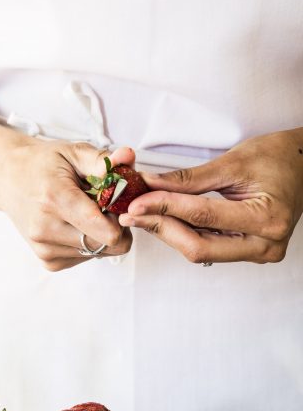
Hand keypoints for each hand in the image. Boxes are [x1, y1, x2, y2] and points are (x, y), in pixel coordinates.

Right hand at [0, 138, 134, 270]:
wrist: (7, 180)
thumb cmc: (42, 165)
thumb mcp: (72, 152)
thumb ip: (102, 160)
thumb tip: (128, 157)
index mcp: (55, 199)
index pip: (107, 231)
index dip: (122, 218)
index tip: (116, 202)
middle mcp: (46, 229)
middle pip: (107, 245)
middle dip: (114, 226)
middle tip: (103, 205)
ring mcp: (45, 249)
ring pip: (99, 253)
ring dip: (100, 234)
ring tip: (83, 212)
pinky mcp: (48, 261)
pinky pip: (85, 258)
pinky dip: (87, 242)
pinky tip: (74, 224)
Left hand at [118, 129, 302, 263]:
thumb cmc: (278, 157)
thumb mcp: (233, 161)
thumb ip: (189, 179)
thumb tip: (149, 185)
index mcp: (267, 219)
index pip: (202, 216)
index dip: (164, 208)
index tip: (136, 201)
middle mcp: (265, 244)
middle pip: (198, 246)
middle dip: (161, 228)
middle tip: (131, 213)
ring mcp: (259, 252)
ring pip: (200, 250)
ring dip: (168, 232)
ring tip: (141, 215)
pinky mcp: (250, 252)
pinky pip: (209, 247)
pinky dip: (184, 233)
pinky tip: (162, 220)